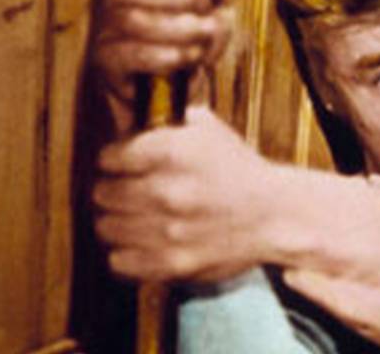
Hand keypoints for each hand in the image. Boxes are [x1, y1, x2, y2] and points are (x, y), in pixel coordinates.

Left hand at [93, 106, 278, 282]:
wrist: (277, 214)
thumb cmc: (243, 171)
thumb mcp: (212, 131)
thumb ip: (175, 120)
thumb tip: (146, 116)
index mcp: (171, 151)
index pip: (108, 157)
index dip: (113, 160)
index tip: (120, 165)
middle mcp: (164, 190)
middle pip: (102, 194)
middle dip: (110, 190)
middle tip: (123, 192)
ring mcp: (167, 230)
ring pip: (105, 227)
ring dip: (114, 222)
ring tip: (129, 218)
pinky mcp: (172, 263)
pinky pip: (120, 261)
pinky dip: (124, 253)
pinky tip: (137, 243)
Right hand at [94, 0, 235, 132]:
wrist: (193, 85)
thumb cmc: (200, 31)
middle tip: (203, 5)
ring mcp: (108, 29)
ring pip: (132, 19)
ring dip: (180, 27)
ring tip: (204, 34)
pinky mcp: (108, 64)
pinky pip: (129, 54)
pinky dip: (167, 54)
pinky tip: (188, 56)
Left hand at [284, 191, 379, 353]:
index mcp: (364, 308)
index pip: (307, 282)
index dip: (289, 255)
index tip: (274, 228)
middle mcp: (363, 317)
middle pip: (317, 284)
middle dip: (305, 255)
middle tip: (289, 223)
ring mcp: (378, 321)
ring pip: (339, 288)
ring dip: (329, 264)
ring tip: (319, 234)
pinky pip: (362, 291)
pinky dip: (355, 271)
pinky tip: (364, 258)